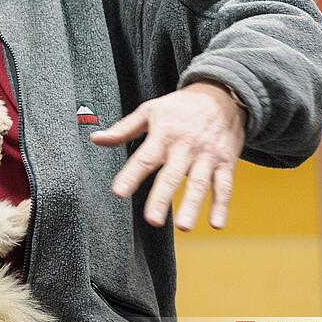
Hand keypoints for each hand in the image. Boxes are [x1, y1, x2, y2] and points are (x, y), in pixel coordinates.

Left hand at [89, 81, 246, 230]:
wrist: (221, 95)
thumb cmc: (180, 106)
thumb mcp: (149, 110)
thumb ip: (123, 129)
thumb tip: (96, 139)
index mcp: (164, 134)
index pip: (145, 157)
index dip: (131, 175)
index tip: (119, 192)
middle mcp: (185, 146)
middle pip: (172, 175)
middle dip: (162, 198)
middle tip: (152, 219)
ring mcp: (207, 155)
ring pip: (200, 183)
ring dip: (192, 205)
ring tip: (184, 226)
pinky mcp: (225, 162)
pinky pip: (225, 186)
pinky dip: (222, 205)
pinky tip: (216, 224)